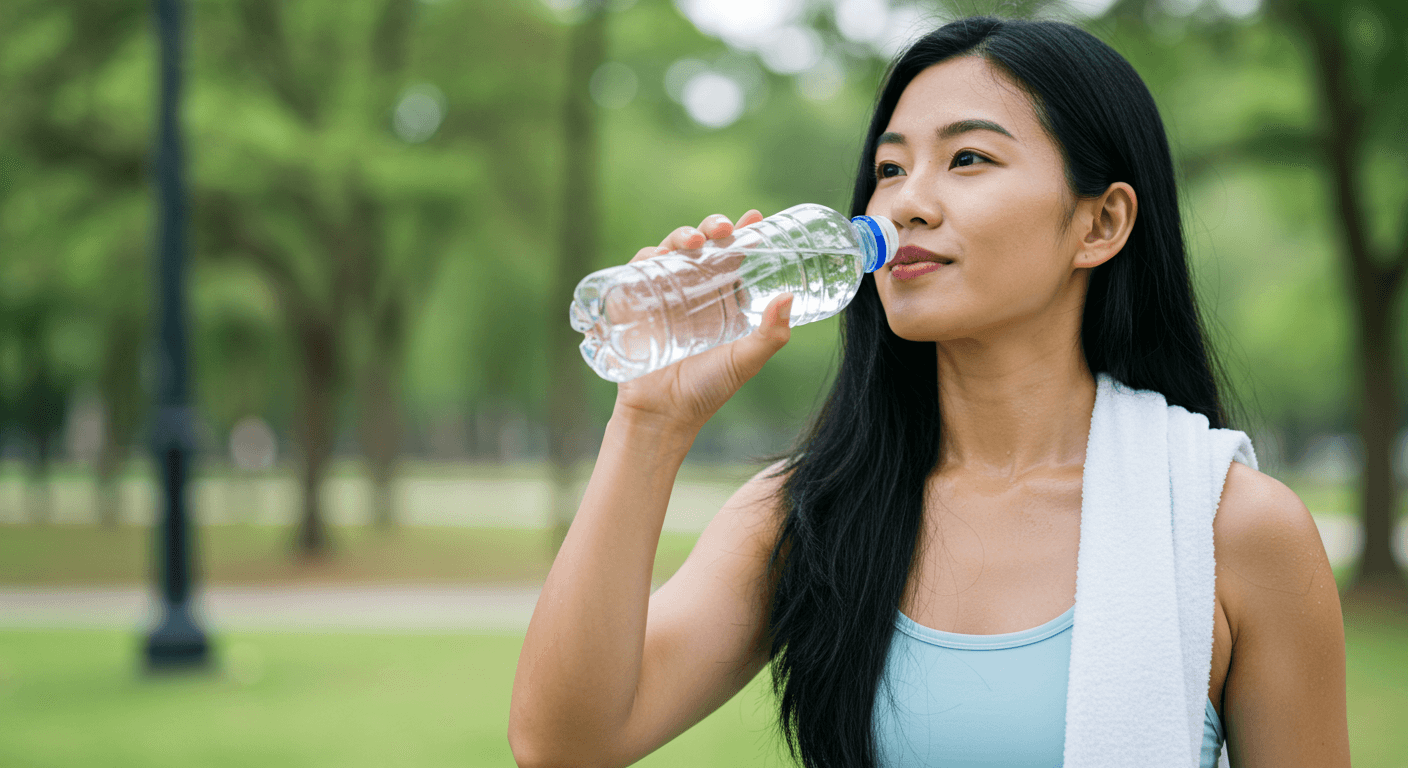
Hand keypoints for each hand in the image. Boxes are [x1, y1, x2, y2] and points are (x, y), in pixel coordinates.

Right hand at [613, 209, 793, 433]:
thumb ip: (771, 335)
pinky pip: (637, 269)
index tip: (756, 218)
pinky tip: (658, 256)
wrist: (664, 414)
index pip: (734, 255)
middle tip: (724, 229)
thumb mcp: (746, 361)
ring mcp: (663, 294)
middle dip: (713, 227)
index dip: (744, 233)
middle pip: (703, 244)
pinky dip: (646, 256)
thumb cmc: (708, 389)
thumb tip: (789, 298)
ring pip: (671, 250)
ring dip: (681, 235)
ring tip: (695, 240)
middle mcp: (694, 291)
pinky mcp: (635, 303)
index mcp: (723, 298)